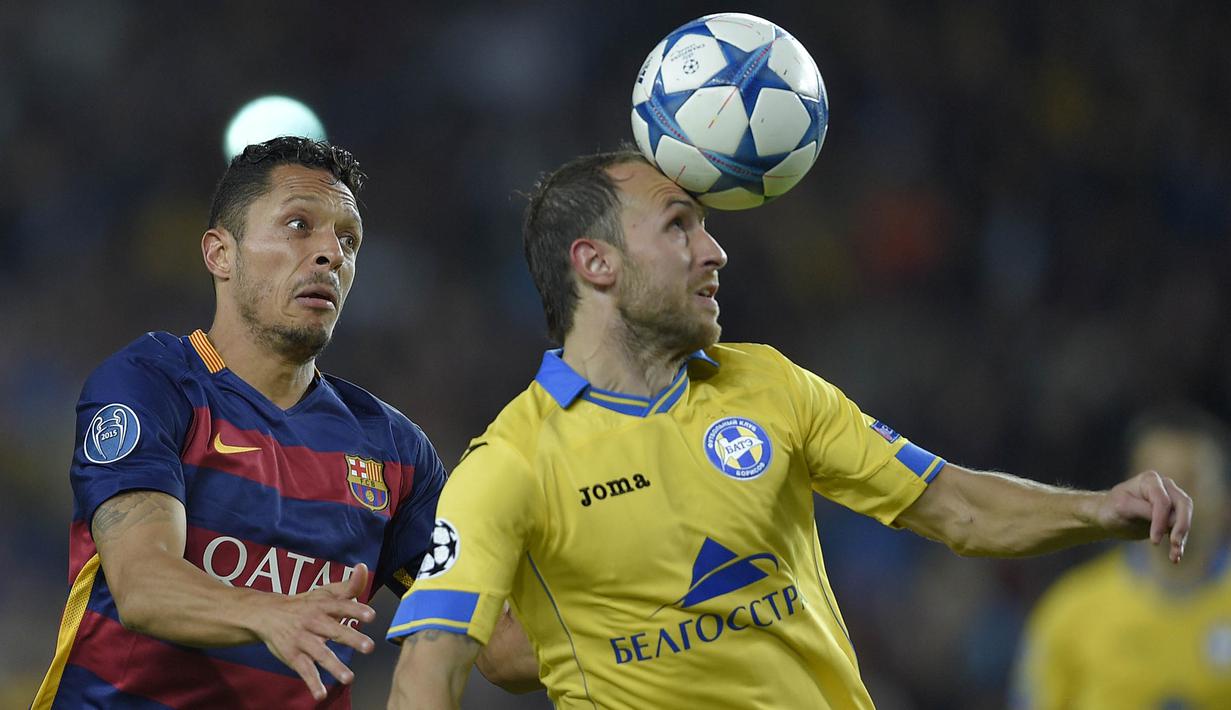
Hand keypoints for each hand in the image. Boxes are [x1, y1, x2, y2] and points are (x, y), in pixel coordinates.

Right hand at [249, 562, 377, 700]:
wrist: (267, 614)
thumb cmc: (306, 604)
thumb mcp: (325, 592)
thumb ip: (348, 585)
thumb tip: (363, 567)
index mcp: (323, 605)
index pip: (341, 606)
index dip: (355, 609)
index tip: (371, 615)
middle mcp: (313, 621)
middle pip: (333, 630)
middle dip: (351, 638)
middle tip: (369, 647)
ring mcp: (302, 640)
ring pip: (319, 653)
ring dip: (334, 666)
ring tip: (349, 678)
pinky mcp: (293, 656)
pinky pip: (304, 670)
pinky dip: (312, 683)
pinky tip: (321, 695)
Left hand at [1098, 471, 1192, 562]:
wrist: (1108, 515)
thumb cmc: (1112, 508)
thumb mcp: (1122, 507)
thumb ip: (1145, 510)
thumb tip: (1170, 519)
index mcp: (1150, 480)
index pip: (1163, 501)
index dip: (1161, 521)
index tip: (1154, 541)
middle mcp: (1165, 486)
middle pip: (1183, 505)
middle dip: (1181, 526)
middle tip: (1175, 544)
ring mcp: (1171, 499)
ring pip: (1184, 517)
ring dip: (1182, 537)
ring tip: (1174, 556)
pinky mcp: (1173, 514)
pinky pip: (1181, 527)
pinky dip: (1180, 542)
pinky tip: (1175, 556)